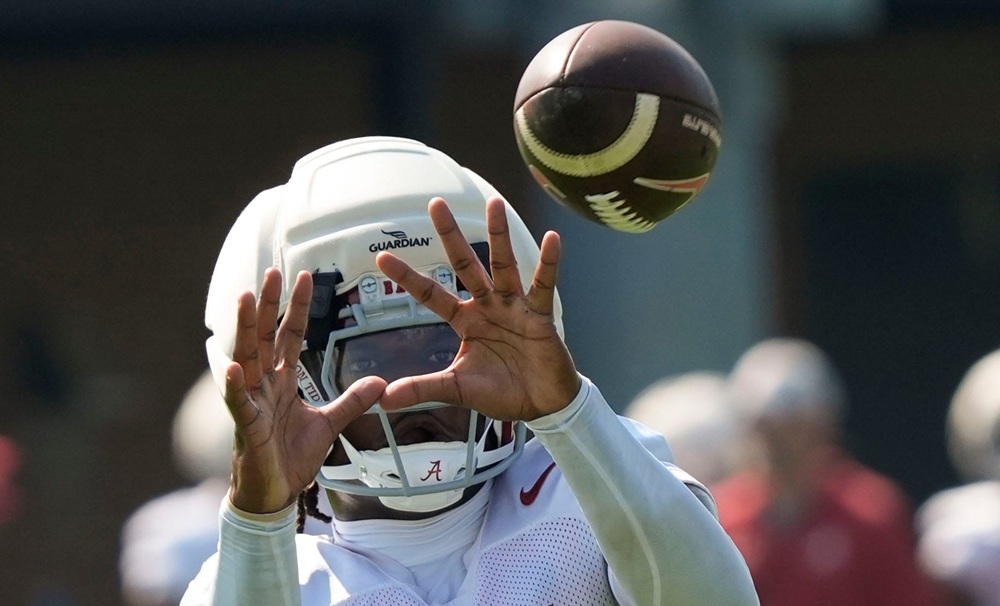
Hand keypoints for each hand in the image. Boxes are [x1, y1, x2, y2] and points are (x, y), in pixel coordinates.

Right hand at [224, 268, 383, 513]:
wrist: (275, 493)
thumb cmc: (292, 457)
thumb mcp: (329, 424)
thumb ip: (351, 401)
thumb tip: (381, 382)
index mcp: (282, 382)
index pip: (290, 336)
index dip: (297, 309)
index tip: (305, 278)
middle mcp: (264, 386)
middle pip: (266, 337)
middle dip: (270, 305)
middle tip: (273, 272)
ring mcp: (252, 404)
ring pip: (247, 360)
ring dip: (246, 329)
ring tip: (246, 298)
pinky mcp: (247, 428)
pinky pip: (238, 404)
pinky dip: (234, 386)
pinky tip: (232, 368)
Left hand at [376, 196, 580, 421]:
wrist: (542, 406)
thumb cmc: (502, 393)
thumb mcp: (457, 390)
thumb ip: (423, 388)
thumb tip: (384, 399)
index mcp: (465, 321)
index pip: (431, 294)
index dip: (408, 277)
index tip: (382, 257)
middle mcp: (487, 306)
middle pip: (465, 265)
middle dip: (450, 236)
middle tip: (435, 204)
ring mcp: (514, 307)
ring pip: (503, 264)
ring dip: (498, 235)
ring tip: (493, 203)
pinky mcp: (540, 315)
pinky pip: (543, 285)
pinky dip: (548, 263)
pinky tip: (552, 239)